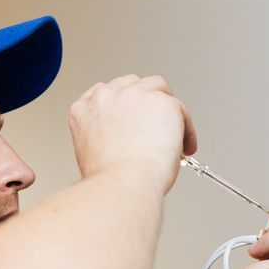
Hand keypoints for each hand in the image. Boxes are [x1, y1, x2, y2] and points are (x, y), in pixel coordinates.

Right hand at [68, 74, 196, 192]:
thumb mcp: (91, 153)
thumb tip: (126, 140)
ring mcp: (134, 95)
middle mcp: (106, 96)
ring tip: (173, 137)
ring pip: (157, 89)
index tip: (133, 118)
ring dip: (166, 110)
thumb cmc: (109, 180)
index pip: (105, 93)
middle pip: (132, 85)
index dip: (123, 105)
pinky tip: (183, 148)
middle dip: (145, 103)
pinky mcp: (162, 102)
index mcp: (84, 109)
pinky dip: (185, 130)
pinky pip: (180, 110)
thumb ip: (105, 135)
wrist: (122, 184)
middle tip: (156, 128)